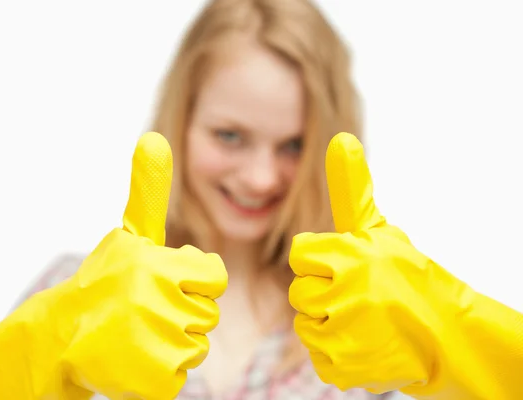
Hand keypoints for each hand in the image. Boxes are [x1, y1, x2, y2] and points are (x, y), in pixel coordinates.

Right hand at [43, 132, 227, 398]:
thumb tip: (153, 137)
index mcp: (159, 266)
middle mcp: (160, 304)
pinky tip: (133, 357)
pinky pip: (180, 374)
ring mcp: (157, 345)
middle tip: (144, 310)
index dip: (194, 280)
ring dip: (172, 341)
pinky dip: (161, 369)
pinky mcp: (154, 381)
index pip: (214, 276)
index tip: (166, 283)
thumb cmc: (105, 282)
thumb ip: (148, 191)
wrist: (61, 338)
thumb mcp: (129, 235)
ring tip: (137, 333)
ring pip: (196, 345)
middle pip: (208, 312)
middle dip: (182, 311)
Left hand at [287, 132, 473, 394]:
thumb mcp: (379, 229)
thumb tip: (341, 139)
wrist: (448, 334)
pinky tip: (364, 343)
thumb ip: (352, 188)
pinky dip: (337, 352)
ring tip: (363, 320)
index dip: (322, 260)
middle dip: (324, 292)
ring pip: (305, 323)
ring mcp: (344, 333)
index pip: (301, 253)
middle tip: (359, 296)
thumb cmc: (407, 276)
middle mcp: (346, 293)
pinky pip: (318, 354)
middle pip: (299, 291)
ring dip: (329, 323)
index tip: (347, 267)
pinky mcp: (344, 366)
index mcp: (351, 255)